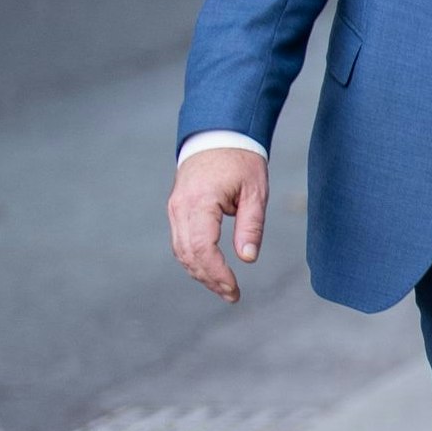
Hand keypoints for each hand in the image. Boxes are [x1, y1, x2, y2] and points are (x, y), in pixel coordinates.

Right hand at [168, 145, 269, 303]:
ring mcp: (175, 209)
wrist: (218, 135)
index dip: (217, 273)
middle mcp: (180, 208)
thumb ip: (252, 225)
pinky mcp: (177, 210)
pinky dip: (194, 259)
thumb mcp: (256, 191)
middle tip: (232, 295)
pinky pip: (181, 241)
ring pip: (181, 251)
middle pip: (188, 254)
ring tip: (224, 289)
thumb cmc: (241, 160)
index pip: (202, 248)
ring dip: (200, 273)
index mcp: (200, 202)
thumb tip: (248, 258)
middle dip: (209, 279)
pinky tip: (211, 271)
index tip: (234, 289)